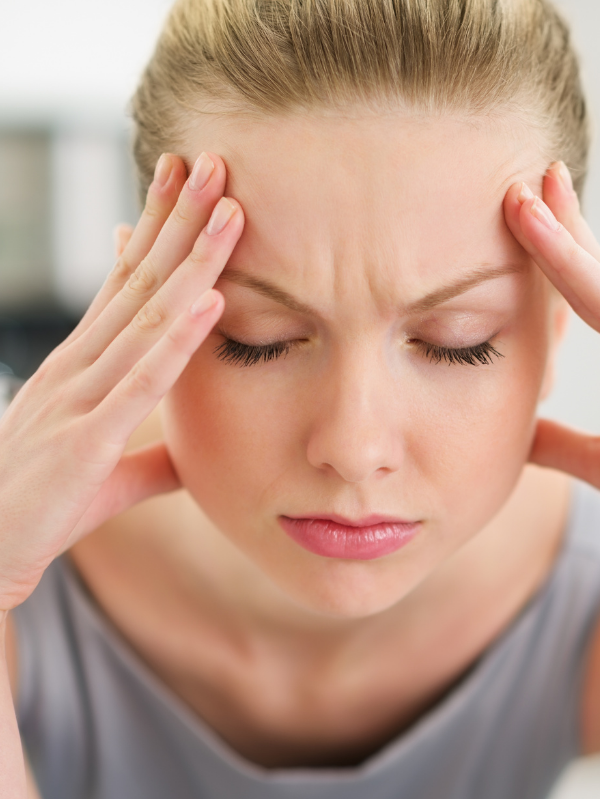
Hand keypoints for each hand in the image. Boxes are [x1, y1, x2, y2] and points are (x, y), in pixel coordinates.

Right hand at [0, 152, 243, 611]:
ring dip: (191, 259)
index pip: (128, 284)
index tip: (189, 186)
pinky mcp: (88, 436)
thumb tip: (192, 447)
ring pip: (147, 314)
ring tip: (228, 208)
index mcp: (85, 367)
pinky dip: (179, 337)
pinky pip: (143, 378)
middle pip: (139, 280)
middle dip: (179, 220)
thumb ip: (155, 453)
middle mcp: (81, 366)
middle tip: (214, 162)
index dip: (161, 233)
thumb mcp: (110, 470)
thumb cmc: (43, 507)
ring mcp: (81, 395)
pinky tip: (211, 299)